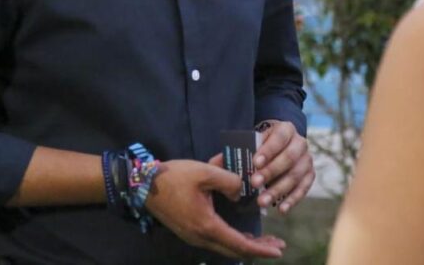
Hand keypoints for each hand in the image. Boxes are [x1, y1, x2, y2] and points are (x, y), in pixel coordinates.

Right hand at [144, 157, 285, 259]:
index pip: (240, 244)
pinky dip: (233, 241)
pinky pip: (217, 242)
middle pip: (235, 250)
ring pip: (226, 248)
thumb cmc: (174, 178)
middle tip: (278, 246)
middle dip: (258, 249)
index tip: (278, 250)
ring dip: (246, 246)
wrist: (144, 186)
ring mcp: (194, 237)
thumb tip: (242, 191)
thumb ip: (228, 180)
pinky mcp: (190, 232)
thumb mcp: (205, 172)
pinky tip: (242, 236)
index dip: (261, 249)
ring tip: (265, 242)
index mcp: (207, 226)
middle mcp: (201, 237)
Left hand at [251, 120, 314, 213]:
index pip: (279, 138)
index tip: (255, 163)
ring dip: (278, 190)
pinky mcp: (310, 175)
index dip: (268, 151)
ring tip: (262, 201)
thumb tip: (222, 161)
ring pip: (295, 176)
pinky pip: (303, 189)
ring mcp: (307, 160)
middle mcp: (300, 143)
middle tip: (254, 183)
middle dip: (271, 172)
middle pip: (289, 158)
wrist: (282, 144)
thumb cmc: (264, 144)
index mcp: (286, 129)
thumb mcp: (257, 139)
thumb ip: (246, 149)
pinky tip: (281, 209)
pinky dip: (292, 200)